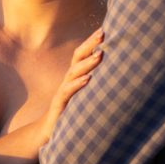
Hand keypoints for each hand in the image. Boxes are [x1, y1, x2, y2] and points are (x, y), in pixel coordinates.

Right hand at [39, 28, 103, 144]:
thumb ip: (95, 86)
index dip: (91, 41)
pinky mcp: (60, 105)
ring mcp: (63, 92)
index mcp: (74, 77)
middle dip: (90, 44)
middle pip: (78, 57)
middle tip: (103, 33)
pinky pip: (68, 92)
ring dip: (88, 63)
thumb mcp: (84, 97)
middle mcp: (68, 81)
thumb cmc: (70, 114)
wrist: (47, 134)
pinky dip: (78, 84)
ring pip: (74, 72)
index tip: (104, 29)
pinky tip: (88, 79)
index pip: (82, 54)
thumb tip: (117, 76)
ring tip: (100, 55)